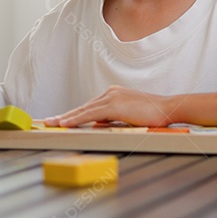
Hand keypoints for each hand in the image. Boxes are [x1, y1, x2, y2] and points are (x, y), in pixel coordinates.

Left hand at [44, 85, 176, 127]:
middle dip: (65, 115)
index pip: (90, 107)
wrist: (168, 109)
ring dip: (66, 118)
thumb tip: (97, 124)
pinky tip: (65, 123)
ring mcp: (111, 97)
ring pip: (83, 110)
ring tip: (51, 123)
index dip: (74, 114)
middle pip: (83, 107)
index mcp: (115, 94)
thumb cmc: (154, 114)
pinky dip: (75, 119)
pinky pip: (89, 114)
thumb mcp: (129, 116)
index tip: (61, 120)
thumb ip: (113, 119)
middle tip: (48, 121)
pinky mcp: (113, 105)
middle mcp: (110, 92)